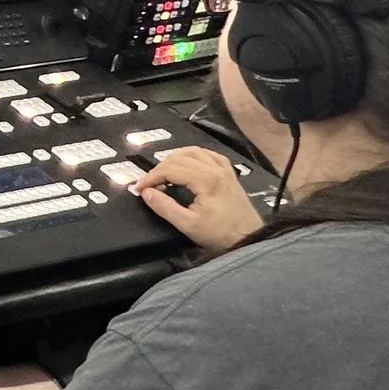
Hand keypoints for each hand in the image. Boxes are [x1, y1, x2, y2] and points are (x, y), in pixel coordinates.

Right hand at [131, 148, 264, 253]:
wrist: (248, 239)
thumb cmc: (221, 234)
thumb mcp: (188, 225)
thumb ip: (165, 207)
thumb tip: (147, 193)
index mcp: (205, 180)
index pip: (170, 168)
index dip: (151, 177)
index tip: (140, 188)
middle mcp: (215, 169)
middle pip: (180, 157)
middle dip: (160, 168)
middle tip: (149, 183)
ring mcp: (224, 170)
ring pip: (194, 151)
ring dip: (175, 158)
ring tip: (164, 171)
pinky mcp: (229, 174)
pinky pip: (210, 155)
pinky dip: (194, 155)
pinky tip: (188, 163)